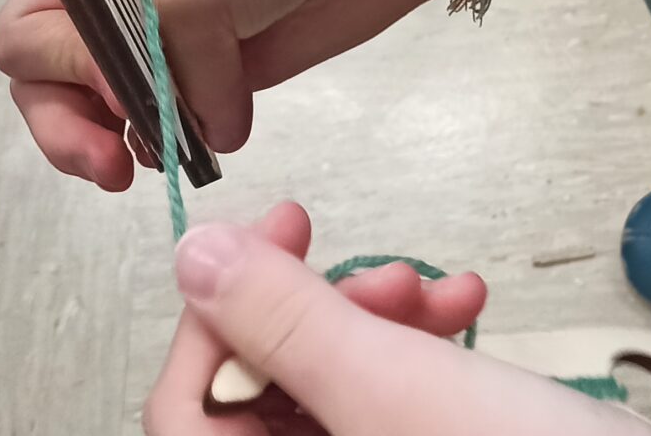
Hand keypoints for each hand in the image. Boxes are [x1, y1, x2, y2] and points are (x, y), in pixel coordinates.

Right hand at [0, 0, 464, 186]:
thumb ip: (161, 59)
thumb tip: (182, 127)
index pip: (25, 26)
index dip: (58, 72)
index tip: (113, 94)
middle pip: (46, 73)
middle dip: (65, 125)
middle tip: (109, 167)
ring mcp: (172, 30)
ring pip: (104, 103)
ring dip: (116, 141)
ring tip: (151, 161)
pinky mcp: (225, 64)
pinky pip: (172, 117)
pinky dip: (177, 141)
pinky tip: (203, 146)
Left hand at [149, 204, 650, 435]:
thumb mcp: (392, 387)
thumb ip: (283, 320)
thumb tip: (197, 259)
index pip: (183, 411)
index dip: (214, 316)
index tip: (268, 239)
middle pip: (259, 393)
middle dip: (322, 312)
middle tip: (380, 270)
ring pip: (331, 387)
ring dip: (383, 319)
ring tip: (441, 290)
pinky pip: (389, 400)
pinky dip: (422, 347)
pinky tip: (466, 310)